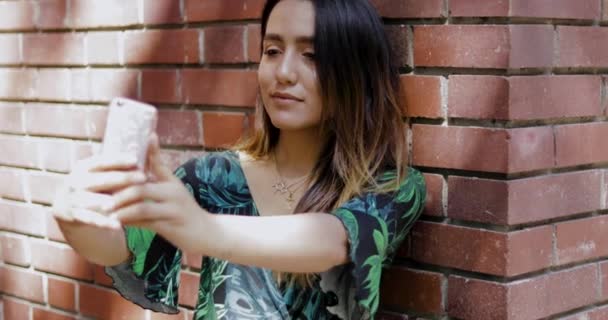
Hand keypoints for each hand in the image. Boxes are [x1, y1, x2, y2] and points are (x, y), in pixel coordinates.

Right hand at [51, 152, 146, 228]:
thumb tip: (138, 149)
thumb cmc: (93, 184)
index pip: (101, 161)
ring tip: (129, 202)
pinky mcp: (74, 215)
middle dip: (123, 178)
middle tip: (143, 178)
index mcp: (83, 167)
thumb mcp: (99, 173)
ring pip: (93, 200)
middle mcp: (75, 181)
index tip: (136, 160)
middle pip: (101, 179)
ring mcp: (73, 198)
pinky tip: (118, 225)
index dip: (118, 160)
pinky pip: (90, 219)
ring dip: (111, 201)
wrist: (66, 204)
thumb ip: (117, 165)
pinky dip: (104, 222)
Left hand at [108, 134, 210, 253]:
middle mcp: (173, 192)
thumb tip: (135, 175)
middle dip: (118, 191)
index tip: (140, 137)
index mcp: (172, 183)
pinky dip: (130, 222)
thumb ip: (157, 184)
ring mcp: (173, 209)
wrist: (207, 233)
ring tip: (105, 211)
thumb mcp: (175, 194)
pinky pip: (145, 223)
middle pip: (141, 187)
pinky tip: (117, 223)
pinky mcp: (171, 226)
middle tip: (101, 193)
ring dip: (121, 209)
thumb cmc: (187, 213)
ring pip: (142, 207)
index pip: (157, 162)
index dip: (149, 150)